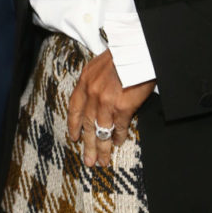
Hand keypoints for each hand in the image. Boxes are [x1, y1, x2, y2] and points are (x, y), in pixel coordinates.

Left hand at [67, 50, 154, 166]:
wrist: (137, 51)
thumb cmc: (121, 56)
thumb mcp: (98, 66)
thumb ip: (93, 83)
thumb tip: (93, 101)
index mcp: (85, 81)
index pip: (74, 108)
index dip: (74, 125)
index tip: (74, 137)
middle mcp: (92, 93)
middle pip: (87, 125)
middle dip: (87, 145)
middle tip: (88, 161)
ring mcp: (106, 102)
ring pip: (102, 132)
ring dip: (102, 149)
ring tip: (102, 161)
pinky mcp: (122, 108)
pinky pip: (119, 128)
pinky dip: (118, 138)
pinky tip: (118, 144)